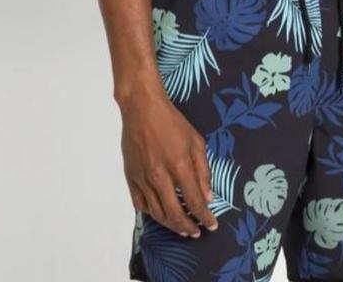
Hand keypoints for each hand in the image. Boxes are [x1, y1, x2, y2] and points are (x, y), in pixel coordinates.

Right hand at [120, 91, 217, 237]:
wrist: (142, 108)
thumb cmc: (172, 122)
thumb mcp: (196, 141)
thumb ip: (203, 170)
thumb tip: (208, 196)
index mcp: (179, 166)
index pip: (194, 202)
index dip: (205, 217)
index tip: (212, 225)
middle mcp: (159, 176)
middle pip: (174, 214)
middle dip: (188, 227)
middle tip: (197, 232)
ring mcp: (142, 178)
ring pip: (156, 213)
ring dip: (171, 225)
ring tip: (181, 228)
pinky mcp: (130, 177)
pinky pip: (140, 204)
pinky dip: (151, 214)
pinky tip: (160, 214)